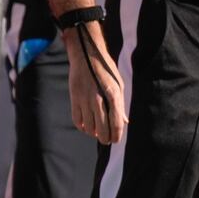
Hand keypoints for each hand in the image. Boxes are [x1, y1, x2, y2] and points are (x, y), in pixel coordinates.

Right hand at [65, 23, 126, 143]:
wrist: (87, 57)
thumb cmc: (106, 71)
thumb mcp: (118, 85)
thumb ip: (120, 105)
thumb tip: (123, 122)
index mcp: (114, 96)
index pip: (116, 123)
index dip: (116, 135)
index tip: (116, 140)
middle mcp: (99, 100)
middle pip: (102, 128)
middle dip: (105, 138)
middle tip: (106, 140)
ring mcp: (85, 100)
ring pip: (89, 126)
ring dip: (93, 133)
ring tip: (97, 134)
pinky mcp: (74, 98)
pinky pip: (77, 119)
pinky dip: (82, 127)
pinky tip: (86, 127)